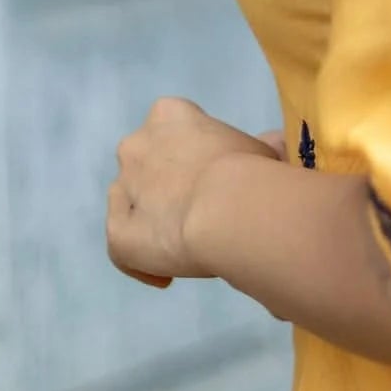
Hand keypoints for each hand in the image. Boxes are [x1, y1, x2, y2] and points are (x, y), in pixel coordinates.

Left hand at [107, 98, 285, 287]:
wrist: (230, 206)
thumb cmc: (251, 169)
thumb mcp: (262, 149)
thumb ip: (258, 146)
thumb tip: (272, 144)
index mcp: (170, 114)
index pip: (171, 127)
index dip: (190, 154)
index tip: (213, 175)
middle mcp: (137, 144)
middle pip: (143, 164)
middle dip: (162, 185)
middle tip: (197, 209)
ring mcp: (122, 189)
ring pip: (128, 204)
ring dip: (148, 220)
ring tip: (181, 245)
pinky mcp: (118, 234)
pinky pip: (123, 248)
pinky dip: (141, 263)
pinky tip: (166, 275)